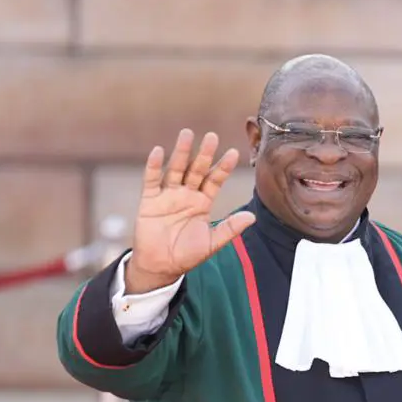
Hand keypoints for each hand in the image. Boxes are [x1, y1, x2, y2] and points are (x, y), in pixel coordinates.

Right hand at [124, 128, 254, 293]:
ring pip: (176, 169)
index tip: (233, 152)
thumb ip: (230, 228)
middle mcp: (186, 194)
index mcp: (202, 202)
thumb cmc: (187, 255)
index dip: (223, 167)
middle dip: (204, 154)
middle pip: (196, 169)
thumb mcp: (212, 242)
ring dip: (181, 152)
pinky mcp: (149, 200)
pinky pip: (151, 180)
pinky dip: (154, 166)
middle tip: (212, 136)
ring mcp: (168, 195)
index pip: (215, 180)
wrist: (161, 267)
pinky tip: (159, 151)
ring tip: (187, 134)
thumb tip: (252, 217)